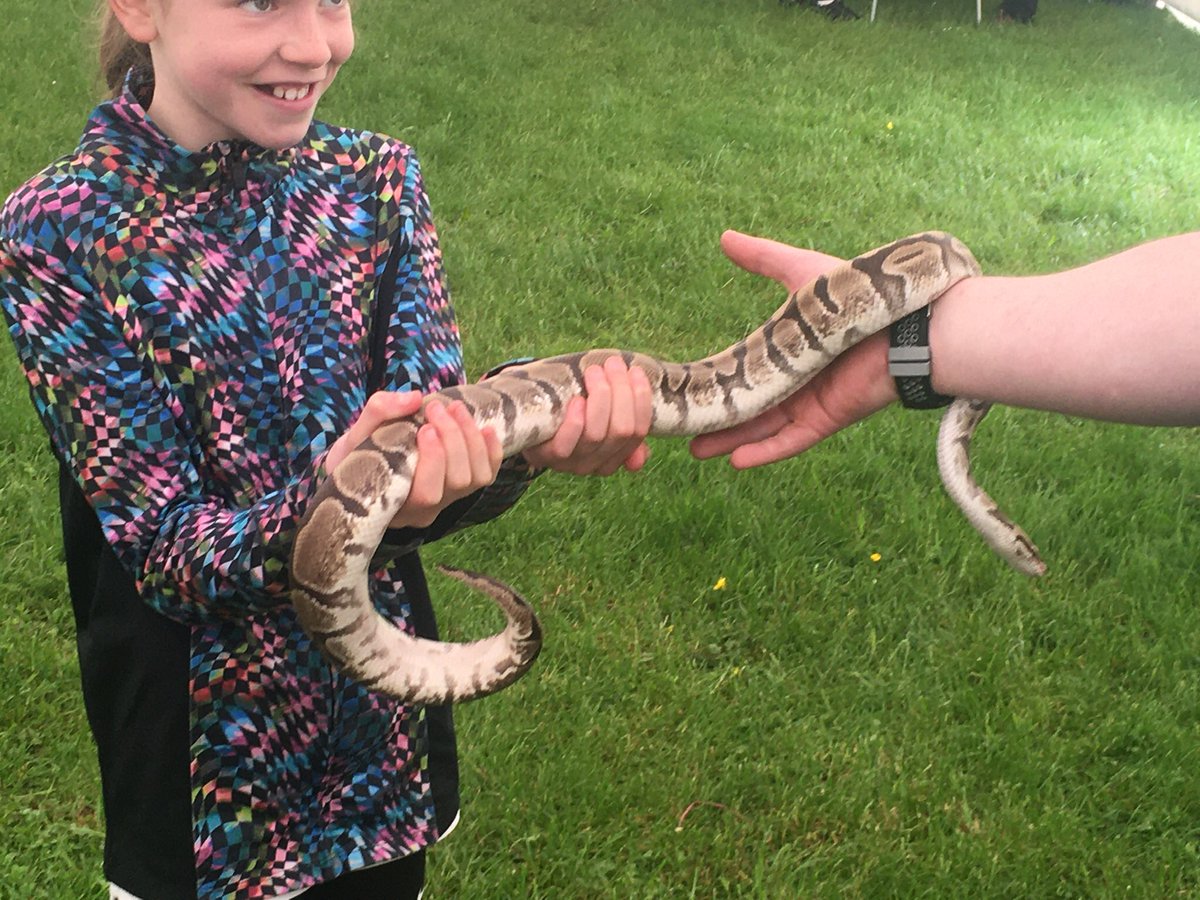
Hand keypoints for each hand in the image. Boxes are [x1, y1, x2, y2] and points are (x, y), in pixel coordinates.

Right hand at [326, 391, 502, 528]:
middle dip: (453, 439)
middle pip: (456, 481)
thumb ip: (379, 413)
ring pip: (476, 478)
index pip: (427, 494)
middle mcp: (425, 511)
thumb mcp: (354, 436)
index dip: (434, 460)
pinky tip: (485, 427)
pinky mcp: (460, 490)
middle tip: (436, 407)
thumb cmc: (355, 457)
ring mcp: (446, 502)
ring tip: (454, 408)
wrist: (363, 471)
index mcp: (395, 504)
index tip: (425, 427)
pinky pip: (487, 476)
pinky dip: (492, 451)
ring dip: (471, 438)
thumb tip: (413, 398)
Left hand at [523, 355, 652, 475]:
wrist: (531, 421)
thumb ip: (623, 426)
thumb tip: (642, 455)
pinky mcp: (547, 458)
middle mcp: (597, 464)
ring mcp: (572, 463)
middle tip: (612, 364)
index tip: (635, 371)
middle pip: (621, 430)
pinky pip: (566, 444)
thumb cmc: (570, 413)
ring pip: (596, 434)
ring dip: (600, 397)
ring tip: (594, 371)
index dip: (641, 399)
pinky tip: (577, 400)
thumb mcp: (599, 417)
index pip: (638, 430)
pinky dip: (575, 421)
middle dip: (621, 392)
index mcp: (617, 455)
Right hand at [689, 230, 898, 468]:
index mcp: (787, 350)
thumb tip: (724, 236)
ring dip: (731, 440)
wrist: (901, 319)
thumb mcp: (798, 270)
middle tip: (680, 430)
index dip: (716, 381)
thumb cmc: (853, 293)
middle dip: (716, 420)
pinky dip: (765, 452)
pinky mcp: (826, 418)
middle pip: (748, 406)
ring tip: (697, 451)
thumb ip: (762, 257)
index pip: (744, 371)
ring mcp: (810, 402)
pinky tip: (736, 462)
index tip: (685, 389)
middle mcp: (795, 380)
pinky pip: (792, 441)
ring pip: (762, 428)